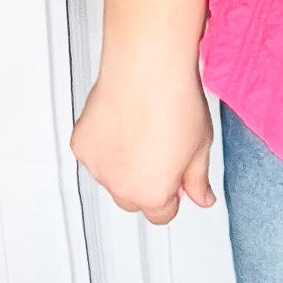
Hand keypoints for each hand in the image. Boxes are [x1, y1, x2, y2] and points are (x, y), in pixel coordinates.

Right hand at [70, 58, 217, 224]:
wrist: (147, 67)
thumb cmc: (175, 101)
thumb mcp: (201, 145)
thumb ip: (198, 179)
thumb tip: (202, 198)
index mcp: (152, 193)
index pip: (161, 214)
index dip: (173, 194)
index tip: (177, 176)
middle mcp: (120, 187)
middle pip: (133, 199)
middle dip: (145, 183)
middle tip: (159, 149)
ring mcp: (97, 166)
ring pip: (111, 176)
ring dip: (123, 163)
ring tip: (141, 128)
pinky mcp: (81, 144)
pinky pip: (94, 154)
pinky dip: (104, 143)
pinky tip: (121, 120)